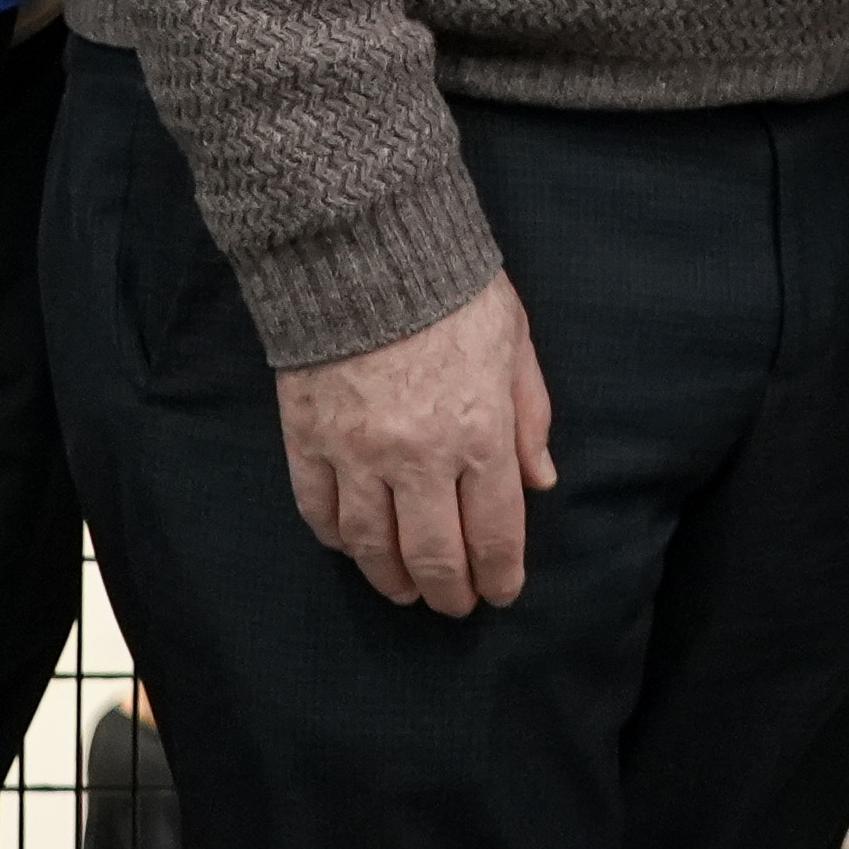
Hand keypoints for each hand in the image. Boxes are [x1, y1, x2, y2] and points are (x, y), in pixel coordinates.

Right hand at [277, 274, 556, 617]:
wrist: (363, 243)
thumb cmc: (451, 288)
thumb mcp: (514, 341)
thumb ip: (530, 416)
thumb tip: (541, 481)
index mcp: (479, 433)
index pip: (493, 532)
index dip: (499, 574)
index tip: (501, 591)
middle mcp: (418, 456)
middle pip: (433, 554)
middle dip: (449, 592)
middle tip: (455, 605)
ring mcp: (356, 452)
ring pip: (371, 545)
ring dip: (392, 579)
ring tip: (405, 590)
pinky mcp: (307, 437)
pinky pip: (318, 510)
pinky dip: (336, 538)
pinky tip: (352, 545)